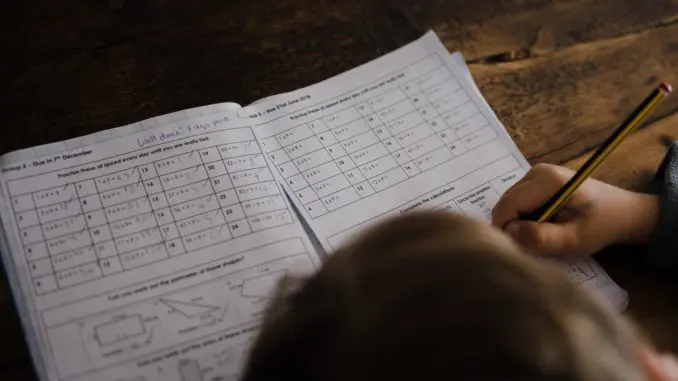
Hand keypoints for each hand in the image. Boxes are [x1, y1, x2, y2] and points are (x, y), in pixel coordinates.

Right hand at [492, 163, 660, 256]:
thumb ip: (542, 238)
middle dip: (513, 228)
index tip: (520, 250)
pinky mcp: (535, 181)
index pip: (507, 206)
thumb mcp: (574, 239)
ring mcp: (534, 174)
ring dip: (519, 224)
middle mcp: (536, 171)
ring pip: (509, 205)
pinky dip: (524, 219)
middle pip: (506, 204)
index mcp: (548, 180)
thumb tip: (509, 233)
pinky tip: (543, 225)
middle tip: (534, 246)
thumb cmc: (600, 226)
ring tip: (543, 235)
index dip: (506, 231)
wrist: (622, 212)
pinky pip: (517, 203)